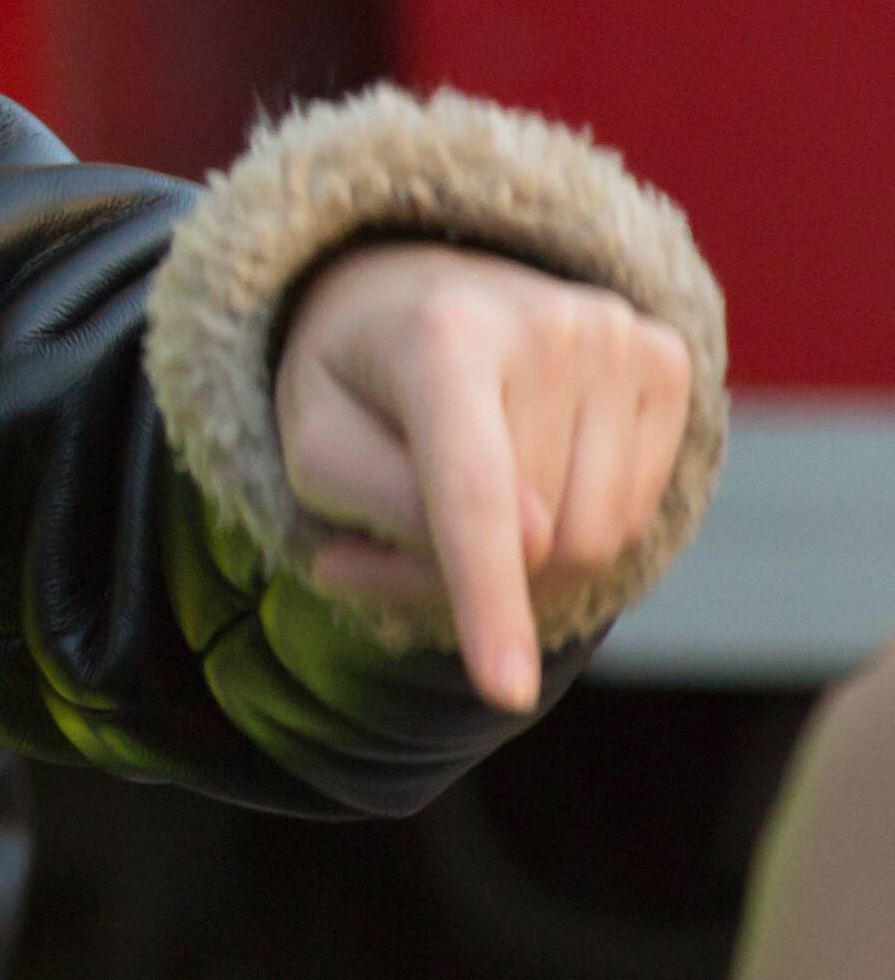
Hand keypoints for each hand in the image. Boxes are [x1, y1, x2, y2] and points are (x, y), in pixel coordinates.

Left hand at [275, 242, 696, 711]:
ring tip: (461, 491)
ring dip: (523, 558)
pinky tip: (527, 466)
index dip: (484, 601)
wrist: (416, 287)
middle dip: (462, 572)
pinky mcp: (667, 362)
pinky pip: (633, 515)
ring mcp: (621, 338)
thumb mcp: (312, 445)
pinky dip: (572, 528)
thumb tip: (531, 542)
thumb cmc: (351, 381)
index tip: (500, 692)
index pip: (472, 494)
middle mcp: (549, 324)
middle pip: (533, 540)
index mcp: (441, 335)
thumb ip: (382, 503)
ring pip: (593, 540)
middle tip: (394, 532)